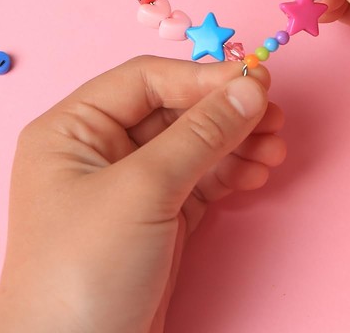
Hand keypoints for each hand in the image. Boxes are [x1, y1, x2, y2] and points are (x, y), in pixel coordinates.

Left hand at [0, 57, 285, 332]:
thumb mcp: (144, 191)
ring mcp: (130, 185)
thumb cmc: (83, 273)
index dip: (202, 77)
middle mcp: (100, 150)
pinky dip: (232, 173)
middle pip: (176, 111)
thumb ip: (202, 134)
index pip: (146, 81)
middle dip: (227, 114)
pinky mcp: (157, 217)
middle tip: (273, 116)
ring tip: (276, 149)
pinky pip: (201, 179)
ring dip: (238, 143)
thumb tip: (251, 88)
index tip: (254, 80)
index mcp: (73, 129)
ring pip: (194, 145)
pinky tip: (258, 172)